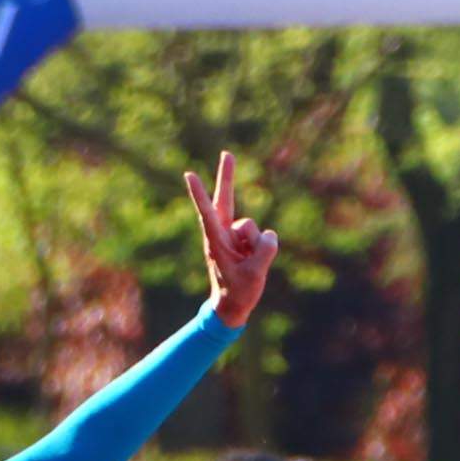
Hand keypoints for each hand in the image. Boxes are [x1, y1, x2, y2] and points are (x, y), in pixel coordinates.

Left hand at [186, 152, 277, 326]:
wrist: (233, 306)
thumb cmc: (238, 292)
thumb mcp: (255, 274)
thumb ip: (265, 251)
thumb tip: (270, 234)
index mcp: (215, 242)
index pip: (207, 213)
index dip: (199, 194)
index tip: (189, 174)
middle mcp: (222, 233)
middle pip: (225, 200)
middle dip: (227, 177)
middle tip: (227, 154)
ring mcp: (232, 235)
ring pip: (252, 226)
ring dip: (256, 244)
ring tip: (248, 264)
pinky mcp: (242, 239)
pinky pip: (261, 235)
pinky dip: (261, 248)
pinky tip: (252, 261)